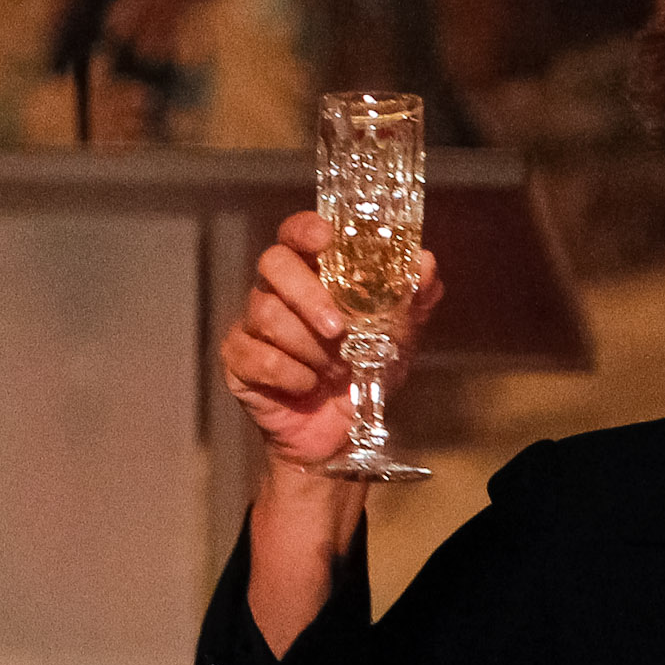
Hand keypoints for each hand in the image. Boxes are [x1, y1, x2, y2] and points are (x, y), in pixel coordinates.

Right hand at [220, 211, 445, 474]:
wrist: (341, 435)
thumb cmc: (364, 373)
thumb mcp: (399, 336)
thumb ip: (413, 299)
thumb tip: (426, 262)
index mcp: (311, 273)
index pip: (296, 232)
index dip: (306, 229)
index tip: (326, 239)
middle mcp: (276, 290)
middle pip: (274, 264)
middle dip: (308, 295)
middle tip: (338, 329)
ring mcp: (251, 323)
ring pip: (267, 314)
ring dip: (308, 347)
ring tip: (331, 370)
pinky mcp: (238, 359)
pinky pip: (257, 356)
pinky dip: (291, 375)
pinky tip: (308, 386)